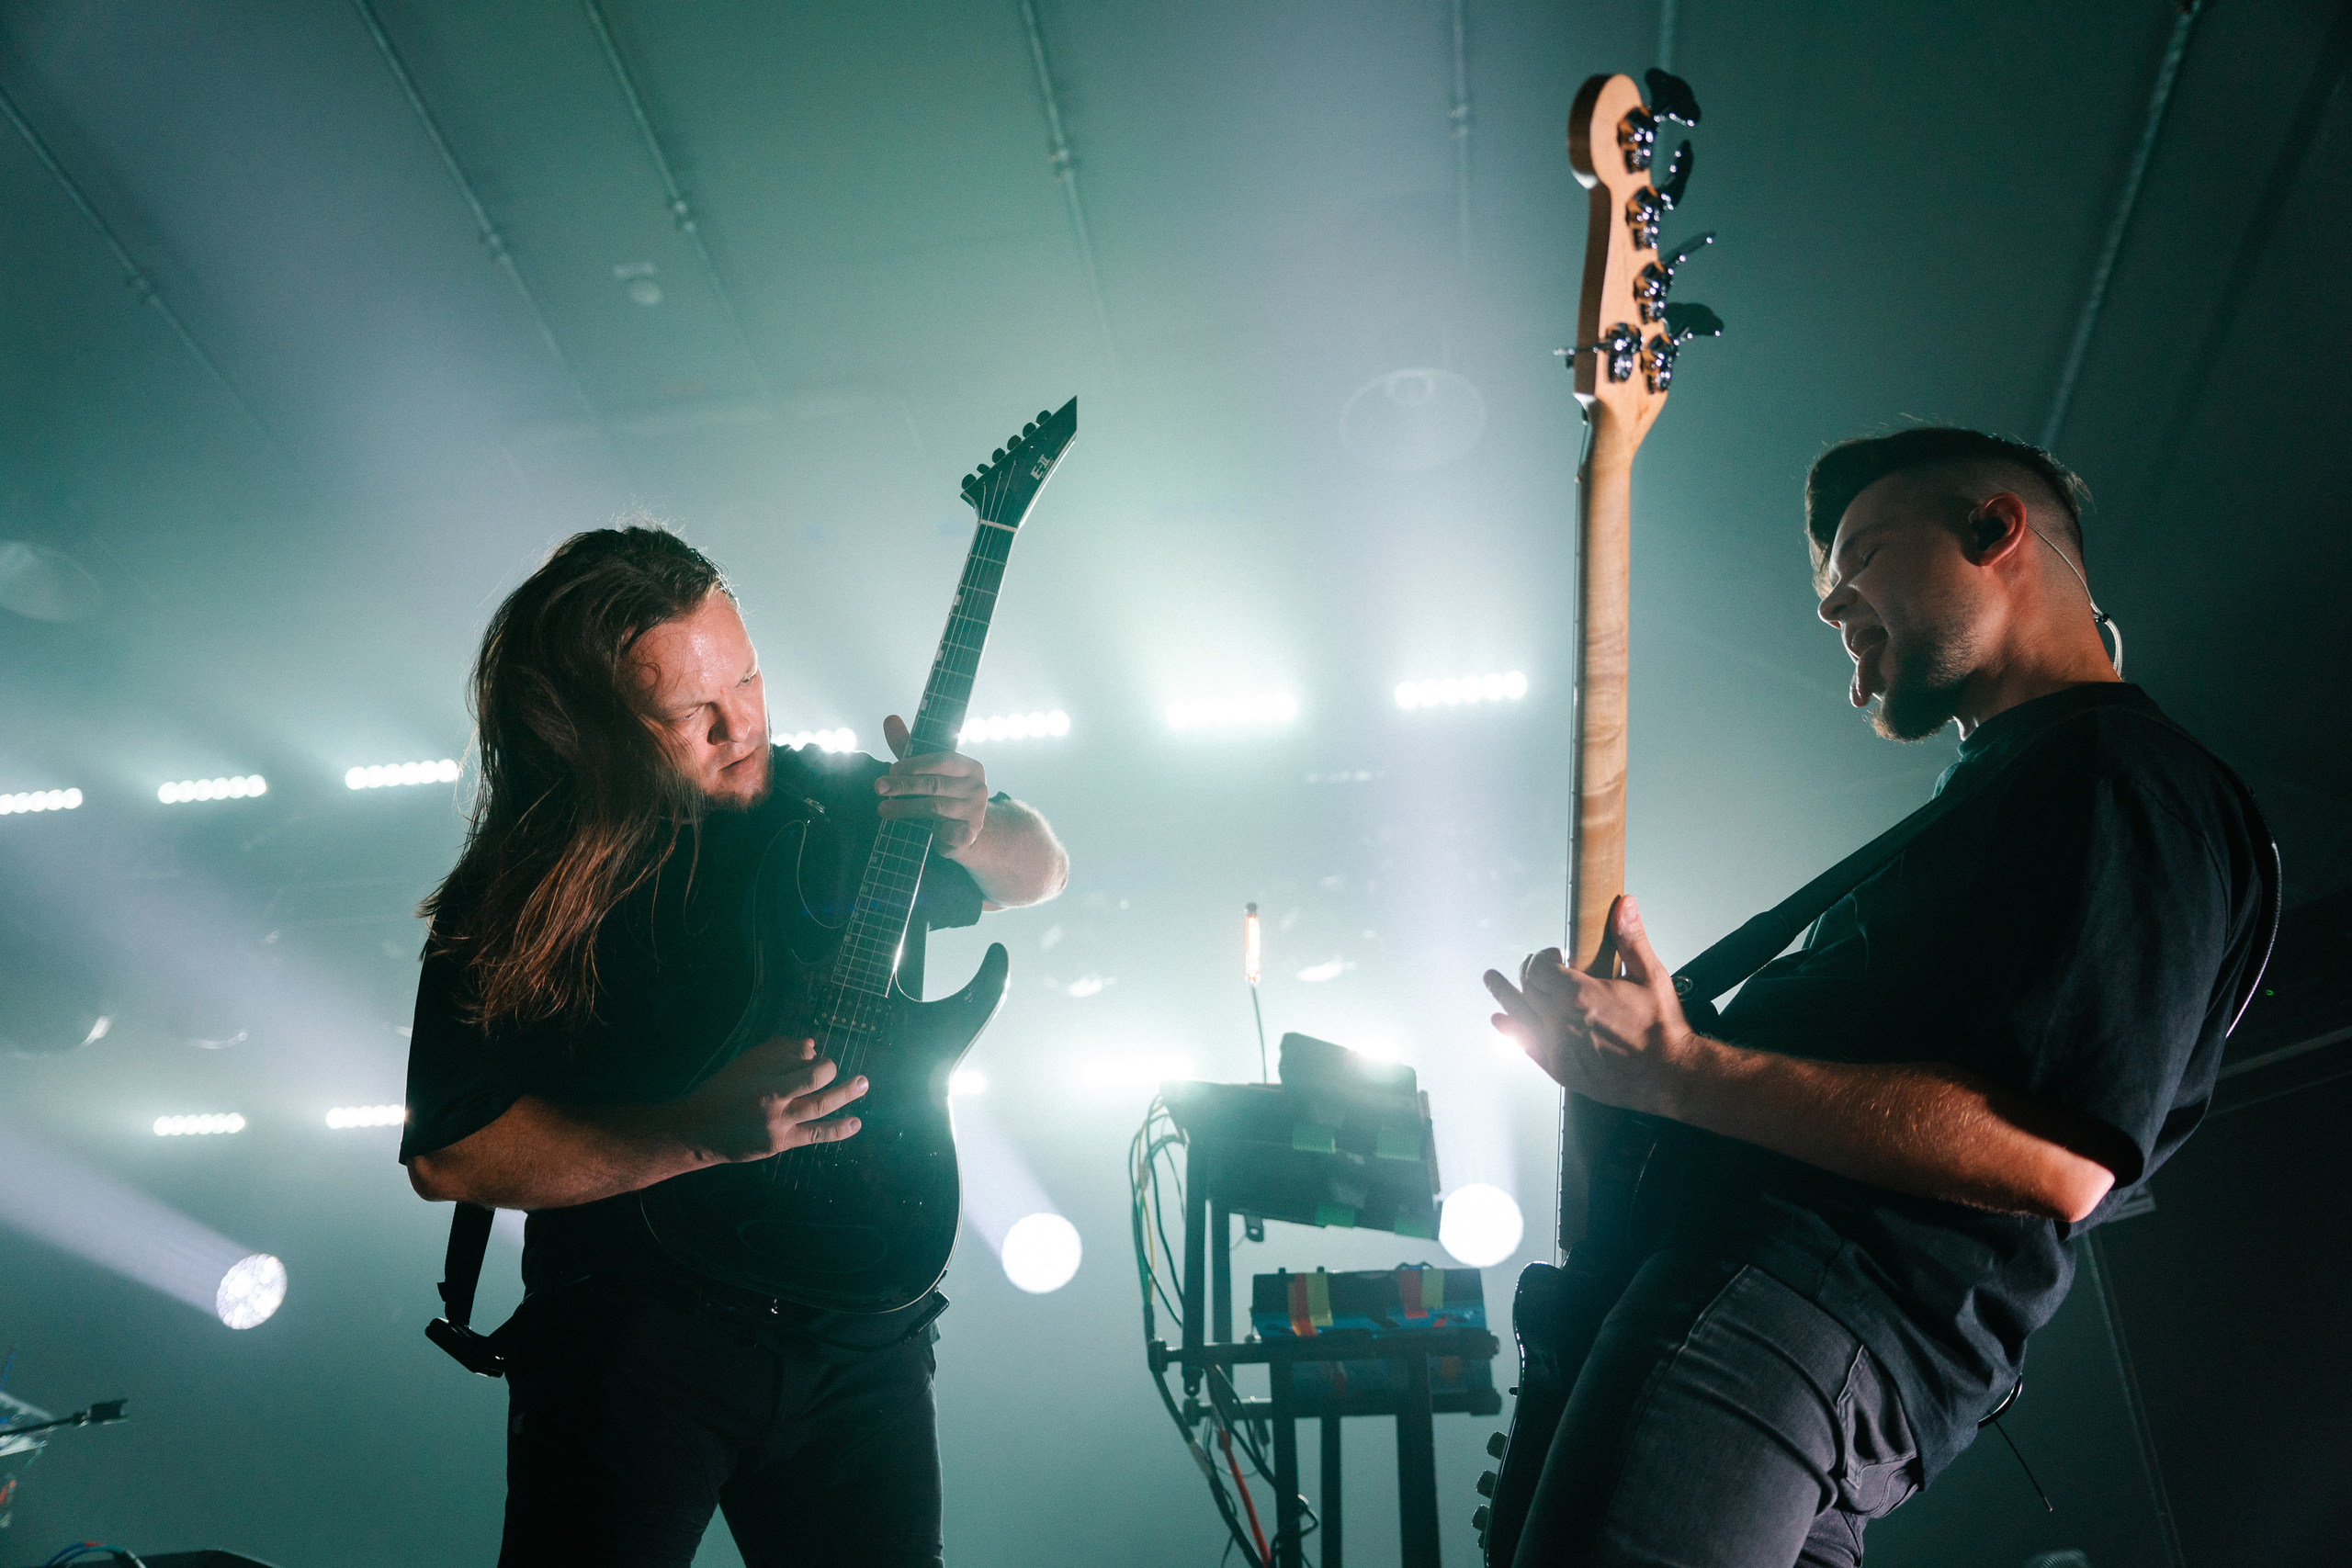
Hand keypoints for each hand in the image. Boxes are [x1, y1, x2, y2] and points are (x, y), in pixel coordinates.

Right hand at [677, 1038, 867, 1161]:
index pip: (798, 1059)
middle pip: (813, 1080)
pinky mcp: (780, 1143)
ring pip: (819, 1106)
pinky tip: (855, 1124)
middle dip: (831, 1070)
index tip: (816, 1059)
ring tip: (864, 1084)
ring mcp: (777, 1123)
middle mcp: (771, 1099)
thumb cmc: (724, 1091)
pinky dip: (837, 1130)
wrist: (699, 1130)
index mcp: (762, 1075)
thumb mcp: (745, 1065)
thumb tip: (812, 1046)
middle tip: (839, 1067)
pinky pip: (814, 1134)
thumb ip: (777, 1052)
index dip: (813, 1057)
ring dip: (845, 1094)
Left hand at [877, 713, 990, 852]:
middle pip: (936, 784)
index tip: (892, 769)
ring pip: (937, 808)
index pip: (943, 760)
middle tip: (879, 787)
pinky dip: (942, 833)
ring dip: (906, 808)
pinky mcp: (971, 834)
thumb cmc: (941, 794)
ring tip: (883, 809)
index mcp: (970, 767)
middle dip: (904, 786)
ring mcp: (976, 812)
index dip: (916, 764)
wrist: (963, 832)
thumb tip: (889, 718)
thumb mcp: (926, 769)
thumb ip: (908, 746)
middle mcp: (978, 787)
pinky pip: (955, 833)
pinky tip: (930, 832)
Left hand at [1483, 895, 1698, 1113]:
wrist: (1670, 1075)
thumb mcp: (1651, 976)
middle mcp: (1561, 1021)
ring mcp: (1558, 1047)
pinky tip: (1501, 1021)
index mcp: (1580, 994)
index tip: (1553, 953)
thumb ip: (1631, 938)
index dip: (1542, 956)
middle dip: (1527, 972)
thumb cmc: (1662, 1028)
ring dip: (1503, 995)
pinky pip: (1525, 1046)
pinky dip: (1509, 1031)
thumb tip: (1625, 904)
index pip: (1539, 967)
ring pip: (1518, 1015)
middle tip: (1531, 967)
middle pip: (1526, 988)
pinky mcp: (1560, 1070)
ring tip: (1491, 980)